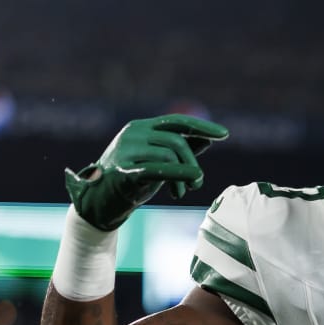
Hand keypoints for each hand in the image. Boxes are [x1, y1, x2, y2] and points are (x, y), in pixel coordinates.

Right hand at [65, 114, 228, 230]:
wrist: (99, 203)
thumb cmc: (131, 181)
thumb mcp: (158, 162)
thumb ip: (180, 151)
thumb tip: (208, 139)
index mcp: (142, 128)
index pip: (177, 121)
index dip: (202, 127)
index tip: (224, 134)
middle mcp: (133, 134)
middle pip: (176, 141)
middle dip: (192, 163)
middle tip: (197, 184)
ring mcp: (126, 150)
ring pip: (169, 154)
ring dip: (184, 177)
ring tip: (181, 193)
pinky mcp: (123, 170)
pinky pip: (156, 169)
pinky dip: (177, 174)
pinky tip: (187, 184)